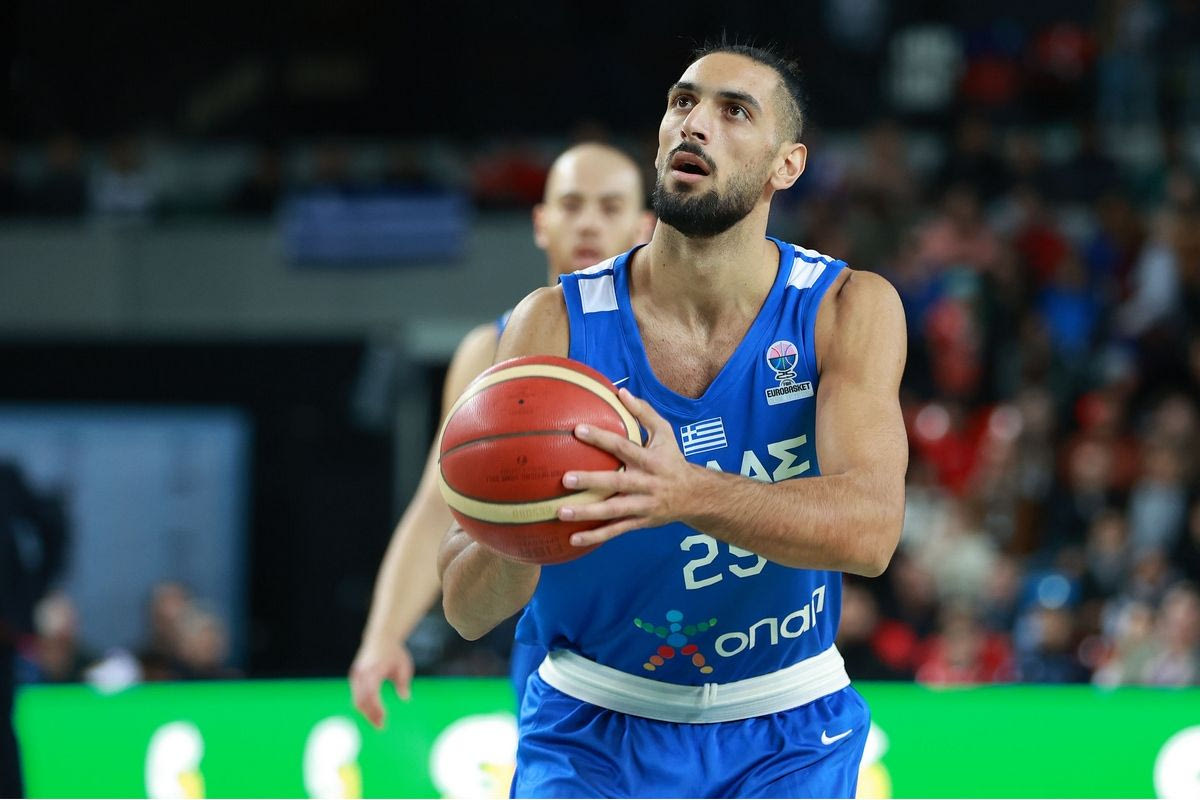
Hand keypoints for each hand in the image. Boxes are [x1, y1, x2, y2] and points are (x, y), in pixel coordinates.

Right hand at [349, 638, 414, 729]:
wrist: (381, 637)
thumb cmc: (394, 652)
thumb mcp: (403, 666)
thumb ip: (403, 682)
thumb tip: (405, 698)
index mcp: (373, 670)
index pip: (372, 693)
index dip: (376, 708)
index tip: (384, 718)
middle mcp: (361, 673)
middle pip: (362, 700)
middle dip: (370, 715)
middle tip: (381, 727)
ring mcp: (356, 675)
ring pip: (357, 700)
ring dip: (366, 713)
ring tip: (378, 722)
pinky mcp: (354, 676)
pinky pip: (356, 695)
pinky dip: (363, 705)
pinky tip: (373, 713)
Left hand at [558, 387, 696, 546]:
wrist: (695, 496)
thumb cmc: (673, 460)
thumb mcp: (665, 433)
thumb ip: (644, 413)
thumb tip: (620, 391)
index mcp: (651, 460)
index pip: (624, 447)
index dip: (601, 438)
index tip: (577, 430)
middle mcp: (647, 484)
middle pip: (617, 483)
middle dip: (592, 481)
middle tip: (566, 479)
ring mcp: (643, 506)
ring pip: (614, 512)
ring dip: (587, 513)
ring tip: (561, 512)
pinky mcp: (640, 522)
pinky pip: (616, 531)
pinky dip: (595, 536)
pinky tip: (573, 539)